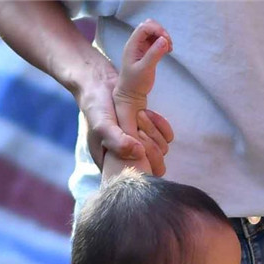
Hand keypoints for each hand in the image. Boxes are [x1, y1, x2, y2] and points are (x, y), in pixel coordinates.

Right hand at [77, 23, 173, 173]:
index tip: (135, 139)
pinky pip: (167, 138)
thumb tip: (140, 153)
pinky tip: (147, 112)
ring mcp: (141, 149)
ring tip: (140, 113)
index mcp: (115, 168)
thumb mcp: (103, 126)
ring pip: (162, 151)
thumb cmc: (96, 108)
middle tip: (138, 121)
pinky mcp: (150, 135)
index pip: (140, 179)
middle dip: (150, 142)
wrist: (98, 84)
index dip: (143, 161)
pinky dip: (161, 124)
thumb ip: (118, 142)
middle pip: (156, 167)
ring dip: (153, 130)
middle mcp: (130, 162)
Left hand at [115, 19, 171, 102]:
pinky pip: (155, 41)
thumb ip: (154, 54)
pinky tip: (168, 50)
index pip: (144, 27)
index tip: (167, 40)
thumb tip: (164, 40)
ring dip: (162, 37)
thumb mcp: (145, 69)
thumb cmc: (136, 84)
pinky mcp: (146, 52)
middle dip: (160, 31)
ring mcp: (141, 47)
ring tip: (169, 48)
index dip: (157, 29)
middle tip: (169, 44)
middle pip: (149, 26)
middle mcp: (136, 43)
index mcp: (132, 45)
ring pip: (153, 33)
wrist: (131, 95)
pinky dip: (162, 42)